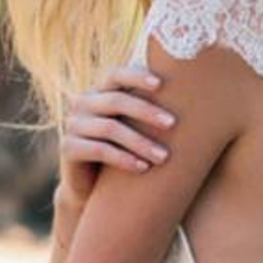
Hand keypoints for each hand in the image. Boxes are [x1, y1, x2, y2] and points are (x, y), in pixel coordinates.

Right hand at [54, 66, 177, 213]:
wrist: (91, 188)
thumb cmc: (123, 151)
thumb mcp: (134, 127)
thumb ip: (149, 109)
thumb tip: (195, 91)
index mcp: (99, 91)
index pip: (115, 73)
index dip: (137, 76)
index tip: (162, 84)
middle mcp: (82, 102)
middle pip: (116, 100)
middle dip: (147, 111)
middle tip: (173, 124)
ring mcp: (72, 124)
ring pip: (110, 128)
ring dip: (140, 142)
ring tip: (163, 157)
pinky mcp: (67, 148)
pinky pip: (99, 150)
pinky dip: (124, 159)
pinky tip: (143, 168)